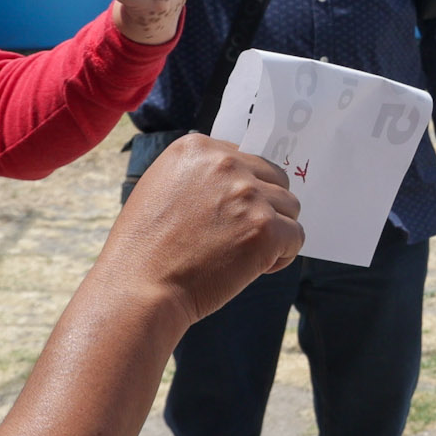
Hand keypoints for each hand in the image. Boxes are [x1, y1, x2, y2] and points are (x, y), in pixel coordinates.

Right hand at [109, 134, 302, 319]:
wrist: (139, 288)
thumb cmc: (146, 249)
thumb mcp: (162, 188)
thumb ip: (201, 176)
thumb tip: (243, 181)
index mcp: (197, 147)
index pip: (247, 159)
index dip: (243, 192)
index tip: (225, 217)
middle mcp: (225, 163)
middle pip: (275, 178)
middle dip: (265, 208)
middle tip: (237, 238)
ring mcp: (247, 194)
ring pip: (290, 207)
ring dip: (274, 232)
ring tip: (243, 254)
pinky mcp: (265, 228)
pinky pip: (296, 236)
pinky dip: (282, 255)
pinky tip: (254, 268)